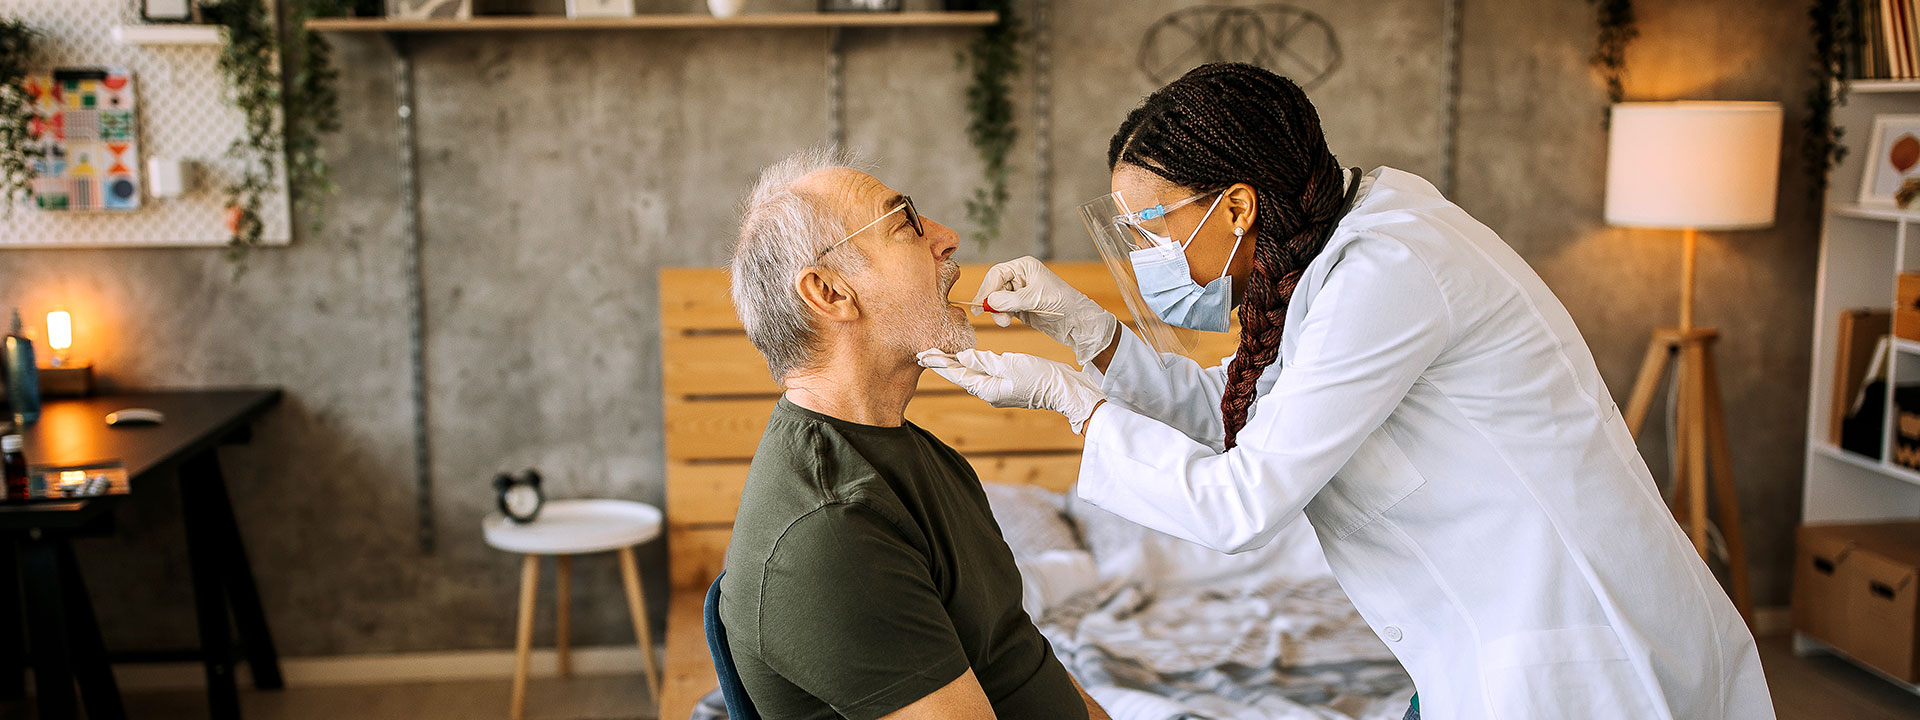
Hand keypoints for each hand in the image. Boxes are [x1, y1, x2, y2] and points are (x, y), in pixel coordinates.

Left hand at [919, 349, 1106, 433]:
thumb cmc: (1041, 378)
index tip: (922, 354)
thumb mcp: (1011, 364)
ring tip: (940, 355)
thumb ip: (985, 360)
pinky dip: (972, 365)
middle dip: (942, 364)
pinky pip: (984, 374)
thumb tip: (962, 356)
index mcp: (987, 388)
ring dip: (955, 364)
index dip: (939, 363)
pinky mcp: (1008, 385)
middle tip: (923, 353)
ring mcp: (998, 390)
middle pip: (960, 375)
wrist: (1065, 391)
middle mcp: (989, 392)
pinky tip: (968, 359)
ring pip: (971, 375)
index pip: (957, 373)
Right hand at [971, 256, 1117, 366]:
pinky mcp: (1019, 307)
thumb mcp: (1035, 299)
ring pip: (997, 300)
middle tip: (992, 315)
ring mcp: (1019, 293)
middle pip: (994, 287)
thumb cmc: (1062, 302)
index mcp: (1024, 267)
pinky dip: (1002, 316)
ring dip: (997, 312)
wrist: (1076, 321)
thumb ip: (1010, 300)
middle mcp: (1020, 278)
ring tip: (1005, 321)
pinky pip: (1003, 310)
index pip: (997, 273)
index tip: (981, 303)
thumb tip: (989, 301)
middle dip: (992, 302)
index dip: (987, 288)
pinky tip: (1007, 321)